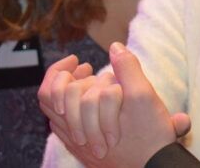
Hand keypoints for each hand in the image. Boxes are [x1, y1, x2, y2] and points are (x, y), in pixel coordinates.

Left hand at [43, 42, 190, 166]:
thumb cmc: (149, 136)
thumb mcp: (143, 96)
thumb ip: (127, 69)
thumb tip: (115, 47)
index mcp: (81, 119)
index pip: (50, 91)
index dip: (59, 71)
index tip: (79, 61)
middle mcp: (73, 135)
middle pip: (52, 101)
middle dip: (69, 79)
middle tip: (87, 68)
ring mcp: (79, 145)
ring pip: (60, 115)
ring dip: (74, 94)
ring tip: (92, 82)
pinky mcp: (87, 152)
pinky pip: (69, 128)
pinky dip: (77, 110)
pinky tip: (95, 103)